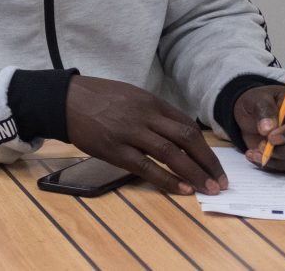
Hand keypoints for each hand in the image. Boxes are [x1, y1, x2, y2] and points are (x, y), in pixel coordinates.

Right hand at [66, 75, 225, 195]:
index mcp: (150, 101)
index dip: (204, 147)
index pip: (186, 125)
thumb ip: (152, 111)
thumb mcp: (129, 95)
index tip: (213, 163)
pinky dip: (167, 180)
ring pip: (171, 154)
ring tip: (209, 189)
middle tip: (220, 180)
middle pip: (186, 139)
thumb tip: (175, 132)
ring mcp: (129, 132)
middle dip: (207, 161)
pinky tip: (182, 189)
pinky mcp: (115, 149)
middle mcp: (144, 115)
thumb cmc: (96, 97)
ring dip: (194, 173)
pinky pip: (146, 167)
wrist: (64, 100)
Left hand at [233, 85, 284, 171]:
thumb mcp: (256, 99)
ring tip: (255, 152)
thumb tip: (268, 128)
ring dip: (281, 160)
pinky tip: (256, 157)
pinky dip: (275, 166)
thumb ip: (263, 110)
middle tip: (263, 147)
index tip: (272, 138)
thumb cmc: (259, 103)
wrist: (252, 115)